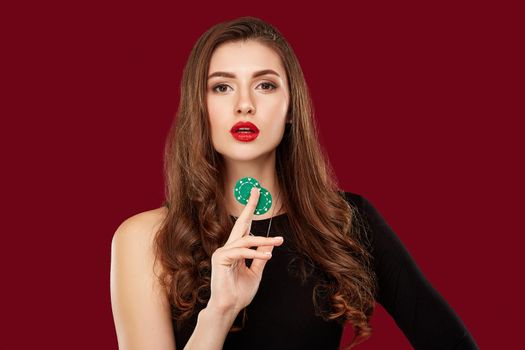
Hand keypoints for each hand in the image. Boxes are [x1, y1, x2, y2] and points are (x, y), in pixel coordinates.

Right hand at [207, 187, 283, 316]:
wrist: (229, 307)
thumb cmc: (239, 292)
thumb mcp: (255, 273)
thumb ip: (260, 258)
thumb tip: (269, 246)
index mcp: (235, 250)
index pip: (244, 228)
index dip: (250, 211)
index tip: (257, 195)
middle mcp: (227, 248)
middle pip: (240, 223)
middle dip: (249, 206)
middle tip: (257, 190)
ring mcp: (222, 252)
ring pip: (246, 239)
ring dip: (264, 240)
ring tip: (278, 241)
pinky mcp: (220, 258)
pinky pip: (242, 251)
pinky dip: (256, 252)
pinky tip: (267, 254)